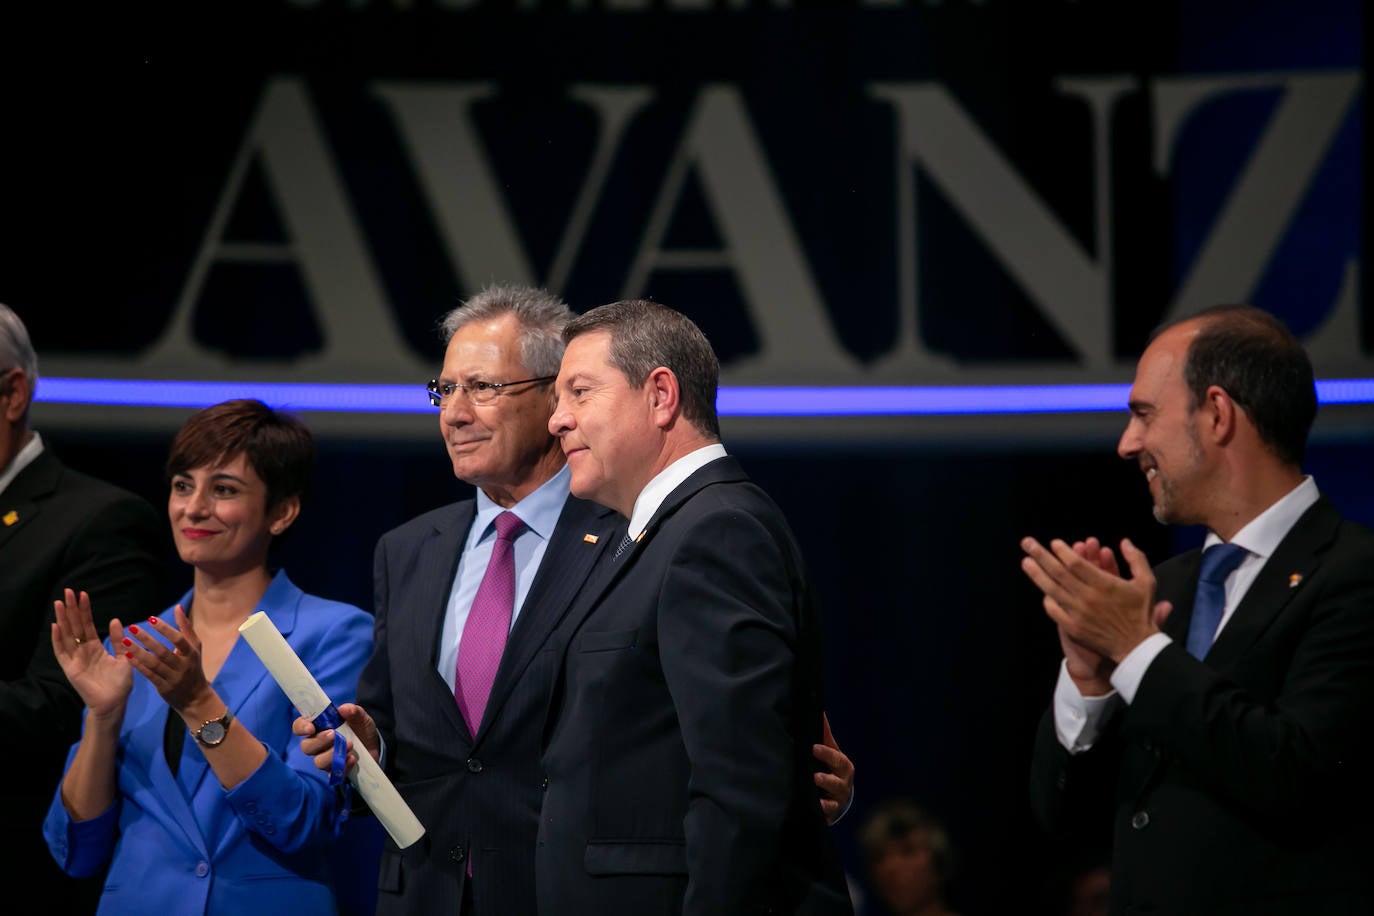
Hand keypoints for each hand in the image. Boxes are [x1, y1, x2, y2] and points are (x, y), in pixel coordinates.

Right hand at [51, 588, 132, 720]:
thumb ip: (118, 640)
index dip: (85, 610)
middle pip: (75, 626)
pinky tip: (56, 626)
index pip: (87, 625)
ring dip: (62, 619)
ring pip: (66, 635)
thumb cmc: (120, 683)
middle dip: (71, 609)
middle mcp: (83, 651)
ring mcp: (75, 659)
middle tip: (68, 591)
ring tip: (60, 603)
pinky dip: (58, 639)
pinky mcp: (70, 668)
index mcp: (95, 647)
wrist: (114, 702)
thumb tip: (115, 620)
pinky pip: (62, 652)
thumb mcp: (124, 656)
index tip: (83, 594)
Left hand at [123, 604, 213, 712]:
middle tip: (132, 628)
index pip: (179, 639)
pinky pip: (149, 675)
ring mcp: (173, 678)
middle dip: (147, 640)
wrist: (196, 697)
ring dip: (139, 652)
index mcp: (191, 653)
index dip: (165, 629)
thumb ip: (185, 627)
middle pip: (163, 652)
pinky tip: (127, 657)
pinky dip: (138, 666)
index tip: (150, 618)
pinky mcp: (164, 688)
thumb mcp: (194, 647)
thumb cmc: (193, 666)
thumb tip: (177, 607)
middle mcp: (183, 666)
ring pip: (154, 664)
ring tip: (124, 641)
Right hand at [293, 702, 379, 774]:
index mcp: (319, 727)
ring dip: (332, 754)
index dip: (301, 727)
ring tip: (350, 745)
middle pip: (306, 747)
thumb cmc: (360, 729)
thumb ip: (353, 711)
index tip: (311, 727)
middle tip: (334, 735)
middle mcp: (318, 744)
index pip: (299, 727)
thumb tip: (343, 709)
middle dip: (319, 741)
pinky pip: (333, 774)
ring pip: (318, 762)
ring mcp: (326, 759)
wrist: (373, 746)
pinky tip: (352, 758)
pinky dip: (343, 766)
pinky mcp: (336, 771)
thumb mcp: (360, 717)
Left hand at [813, 713, 853, 824]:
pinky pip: (825, 818)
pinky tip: (813, 813)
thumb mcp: (829, 751)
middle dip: (827, 780)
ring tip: (815, 800)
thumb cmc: (830, 767)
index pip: (837, 760)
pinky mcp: (827, 816)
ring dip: (824, 801)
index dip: (827, 754)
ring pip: (832, 804)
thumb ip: (824, 735)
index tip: (813, 747)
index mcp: (843, 767)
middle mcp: (843, 786)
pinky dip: (820, 816)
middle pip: (838, 784)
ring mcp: (836, 803)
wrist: (835, 795)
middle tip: (815, 777)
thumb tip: (820, 712)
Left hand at [1020, 536, 1169, 662]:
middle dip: (1041, 555)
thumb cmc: (1141, 613)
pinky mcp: (1073, 627)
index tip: (1054, 543)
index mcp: (1104, 584)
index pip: (1076, 564)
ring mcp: (1078, 613)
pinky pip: (1054, 610)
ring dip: (1037, 575)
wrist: (1136, 646)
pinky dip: (1047, 599)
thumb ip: (1136, 559)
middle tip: (1027, 543)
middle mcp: (1088, 597)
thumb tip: (1124, 541)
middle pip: (1059, 573)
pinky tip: (1043, 590)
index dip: (1064, 551)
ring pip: (1052, 590)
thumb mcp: (1147, 582)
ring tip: (1025, 562)